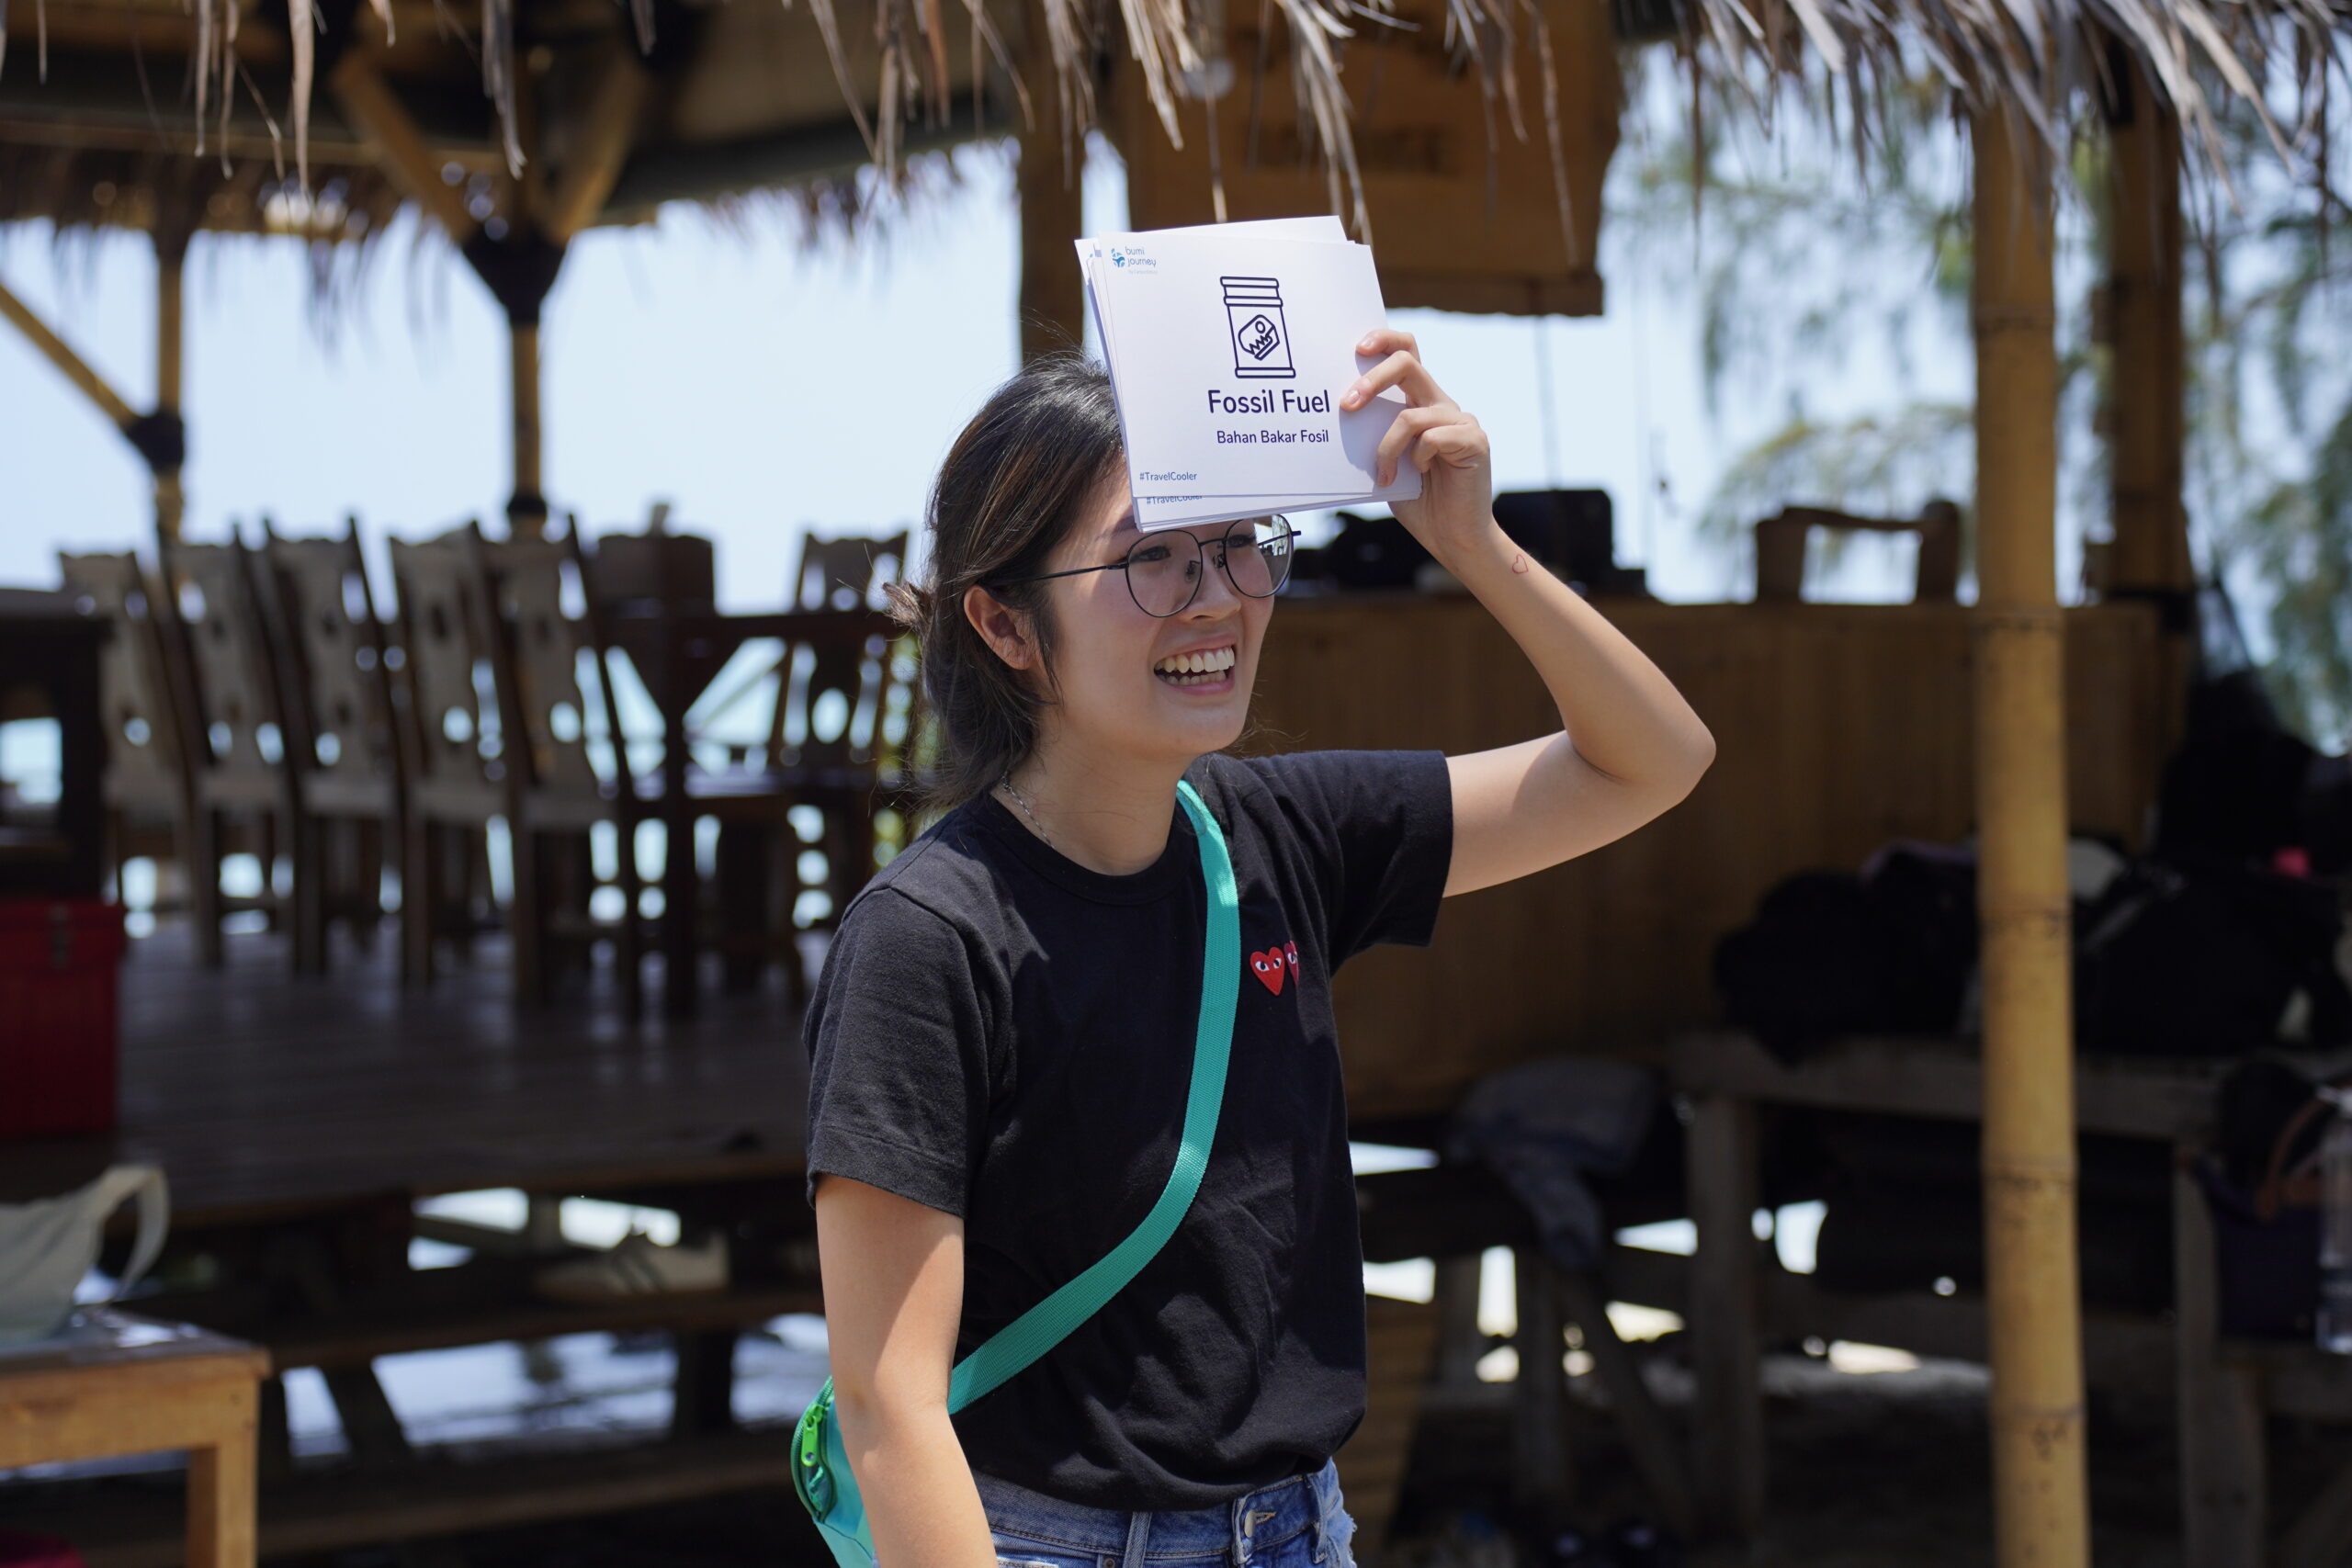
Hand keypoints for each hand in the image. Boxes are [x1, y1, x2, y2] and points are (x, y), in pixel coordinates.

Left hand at [1340, 328, 1494, 565]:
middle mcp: (1441, 405)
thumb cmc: (1419, 503)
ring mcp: (1461, 422)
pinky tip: (1419, 475)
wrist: (1454, 539)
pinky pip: (1432, 438)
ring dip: (1386, 447)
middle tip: (1347, 404)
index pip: (1407, 352)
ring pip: (1411, 415)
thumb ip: (1373, 438)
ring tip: (1381, 475)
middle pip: (1407, 363)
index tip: (1356, 349)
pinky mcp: (1474, 442)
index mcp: (1421, 404)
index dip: (1384, 340)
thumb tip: (1338, 418)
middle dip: (1372, 379)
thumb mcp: (1385, 465)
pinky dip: (1415, 458)